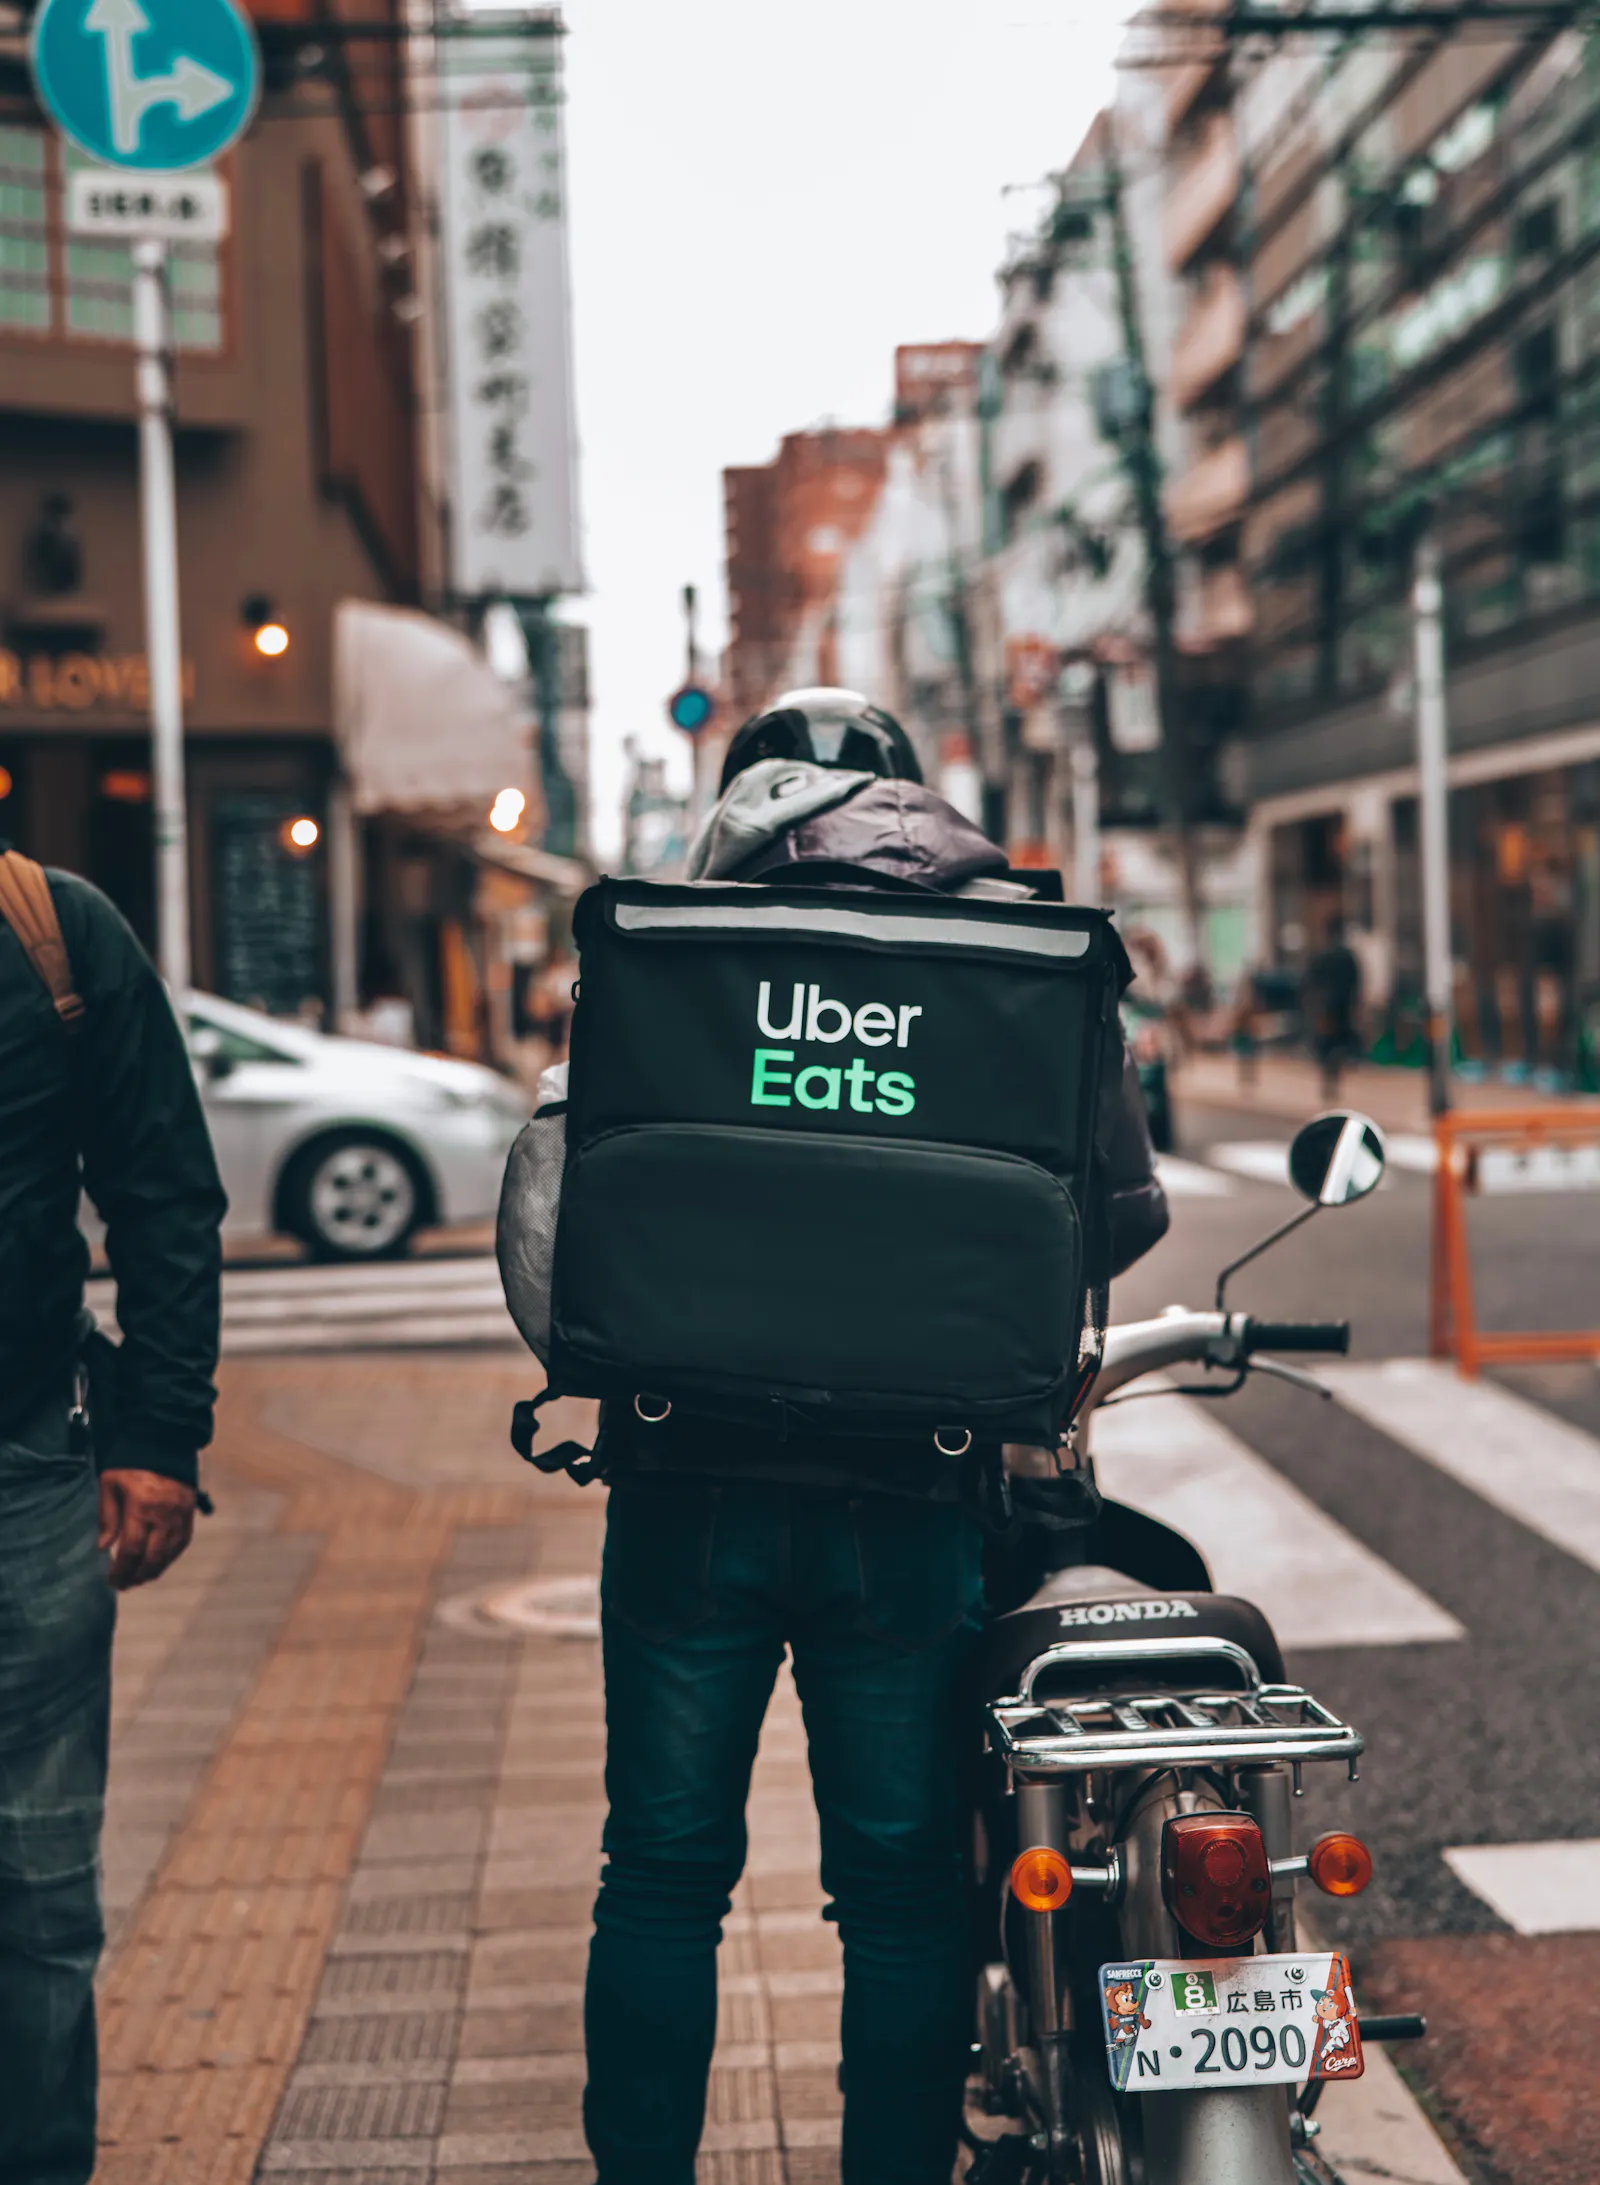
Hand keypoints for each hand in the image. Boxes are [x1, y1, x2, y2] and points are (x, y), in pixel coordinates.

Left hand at [97, 1470, 197, 1589]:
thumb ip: (107, 1517)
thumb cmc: (130, 1464)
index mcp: (141, 1506)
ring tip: (139, 1579)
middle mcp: (164, 1514)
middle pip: (152, 1557)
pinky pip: (182, 1543)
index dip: (121, 1569)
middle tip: (124, 1585)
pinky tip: (158, 1564)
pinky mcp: (189, 1512)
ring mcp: (180, 1514)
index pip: (131, 1549)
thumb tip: (103, 1547)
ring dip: (154, 1570)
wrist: (162, 1442)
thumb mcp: (110, 1485)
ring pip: (169, 1553)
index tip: (112, 1581)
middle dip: (137, 1575)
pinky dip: (170, 1557)